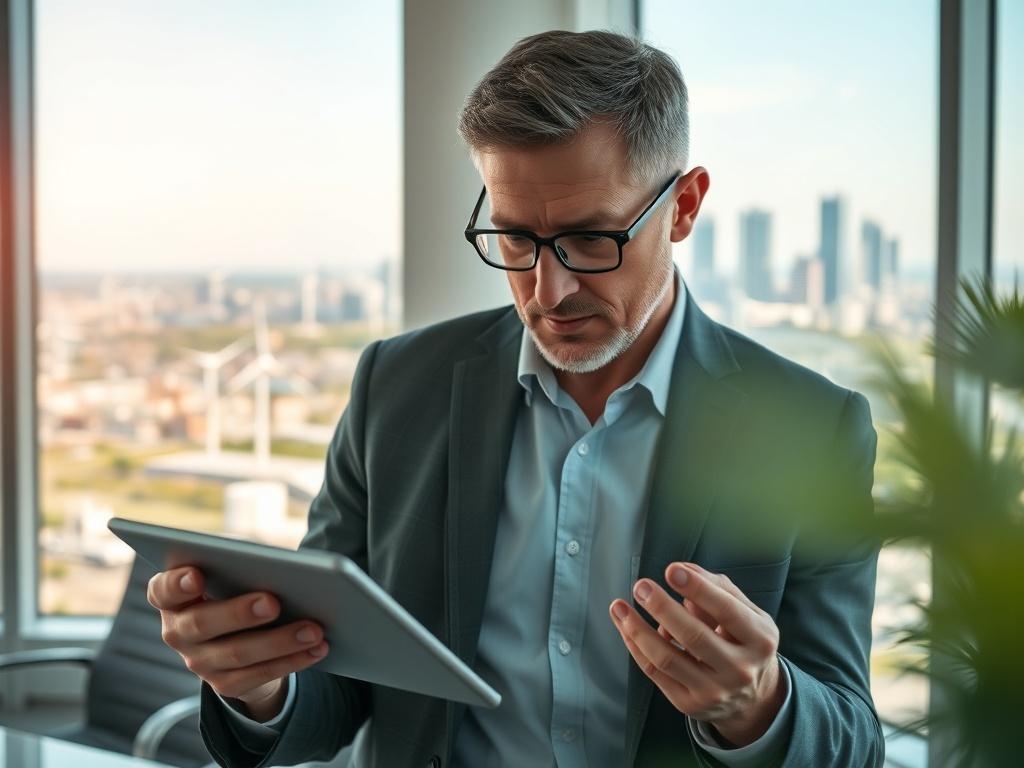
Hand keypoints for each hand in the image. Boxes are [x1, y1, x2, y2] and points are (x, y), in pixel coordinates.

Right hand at [148, 566, 328, 720]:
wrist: (242, 636)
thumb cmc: (237, 587)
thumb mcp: (234, 573)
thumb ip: (242, 567)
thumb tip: (281, 571)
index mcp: (172, 597)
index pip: (162, 589)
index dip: (176, 584)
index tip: (196, 575)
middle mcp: (177, 631)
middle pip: (201, 623)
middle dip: (239, 613)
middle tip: (274, 602)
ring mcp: (198, 662)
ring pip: (237, 654)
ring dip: (280, 641)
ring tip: (314, 629)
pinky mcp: (224, 684)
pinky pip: (259, 675)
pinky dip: (293, 660)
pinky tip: (318, 648)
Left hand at [609, 561, 784, 746]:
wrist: (752, 697)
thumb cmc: (743, 641)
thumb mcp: (746, 613)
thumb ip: (717, 586)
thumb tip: (683, 568)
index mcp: (759, 640)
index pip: (727, 610)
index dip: (698, 588)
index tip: (672, 570)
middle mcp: (740, 669)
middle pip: (694, 636)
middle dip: (662, 607)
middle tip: (641, 586)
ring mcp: (714, 691)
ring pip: (667, 658)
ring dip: (637, 629)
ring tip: (620, 607)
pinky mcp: (689, 704)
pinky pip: (654, 672)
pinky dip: (636, 646)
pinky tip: (625, 626)